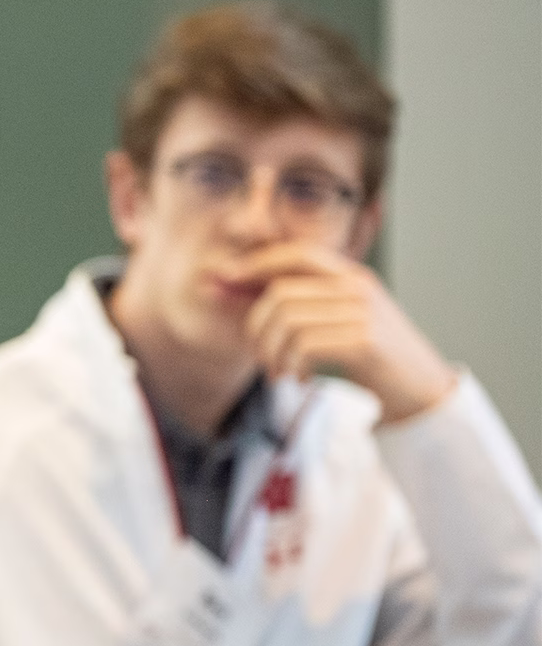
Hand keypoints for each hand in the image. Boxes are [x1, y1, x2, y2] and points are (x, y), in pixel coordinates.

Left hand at [229, 244, 455, 422]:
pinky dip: (292, 367)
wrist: (420, 391)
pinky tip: (300, 379)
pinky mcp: (364, 341)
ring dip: (272, 354)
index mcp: (352, 276)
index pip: (297, 253)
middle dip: (257, 328)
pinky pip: (304, 346)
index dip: (257, 263)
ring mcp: (364, 312)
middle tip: (262, 356)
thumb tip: (231, 284)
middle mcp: (358, 288)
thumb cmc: (369, 357)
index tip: (226, 278)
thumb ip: (300, 302)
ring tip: (279, 372)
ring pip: (287, 321)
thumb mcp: (338, 320)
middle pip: (281, 294)